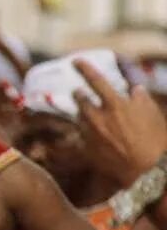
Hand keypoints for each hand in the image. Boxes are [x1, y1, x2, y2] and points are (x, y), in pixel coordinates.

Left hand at [73, 59, 166, 186]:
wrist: (145, 170)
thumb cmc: (153, 139)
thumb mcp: (151, 112)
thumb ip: (139, 97)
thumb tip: (133, 88)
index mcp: (115, 104)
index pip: (95, 80)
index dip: (84, 68)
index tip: (76, 60)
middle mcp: (98, 117)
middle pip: (80, 99)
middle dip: (80, 94)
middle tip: (81, 92)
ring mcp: (90, 134)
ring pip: (79, 116)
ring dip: (83, 112)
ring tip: (92, 114)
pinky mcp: (86, 149)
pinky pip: (81, 135)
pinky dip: (86, 131)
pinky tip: (95, 134)